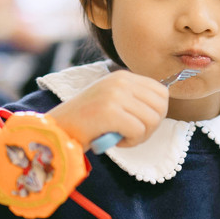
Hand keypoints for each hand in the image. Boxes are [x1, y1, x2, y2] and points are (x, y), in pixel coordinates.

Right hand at [49, 70, 167, 148]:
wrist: (58, 129)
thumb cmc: (86, 122)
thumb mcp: (112, 100)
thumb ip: (134, 99)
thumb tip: (161, 108)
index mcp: (122, 76)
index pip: (161, 92)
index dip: (157, 113)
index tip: (140, 124)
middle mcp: (120, 81)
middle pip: (161, 107)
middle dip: (151, 127)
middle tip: (132, 134)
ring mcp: (115, 95)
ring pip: (152, 120)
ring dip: (140, 136)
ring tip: (122, 137)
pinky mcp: (109, 112)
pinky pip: (138, 131)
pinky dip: (130, 142)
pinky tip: (115, 141)